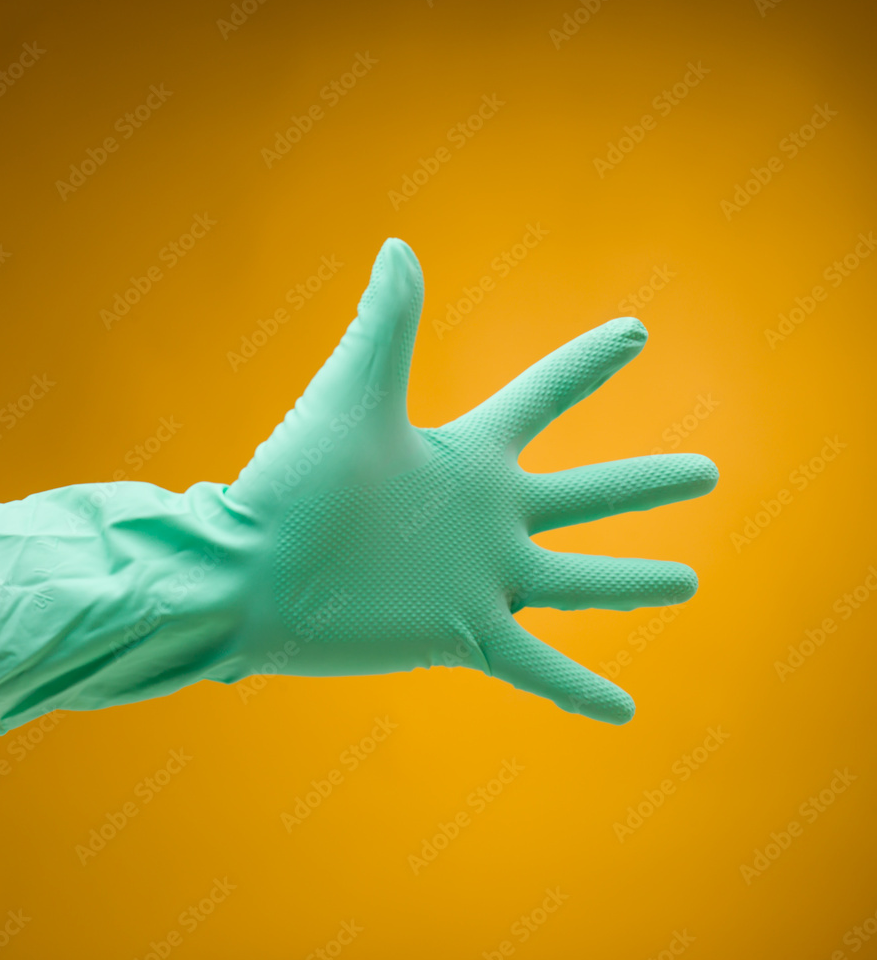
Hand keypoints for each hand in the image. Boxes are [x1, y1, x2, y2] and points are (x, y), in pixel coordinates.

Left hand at [225, 238, 717, 723]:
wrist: (251, 574)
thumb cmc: (294, 482)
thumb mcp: (354, 400)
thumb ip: (387, 328)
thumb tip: (399, 246)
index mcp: (468, 455)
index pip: (546, 396)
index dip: (591, 363)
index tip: (635, 332)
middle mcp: (487, 516)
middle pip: (591, 493)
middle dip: (649, 482)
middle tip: (708, 471)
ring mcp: (480, 578)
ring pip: (582, 581)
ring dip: (636, 584)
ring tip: (690, 581)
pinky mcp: (462, 634)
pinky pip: (537, 668)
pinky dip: (581, 691)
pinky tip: (627, 713)